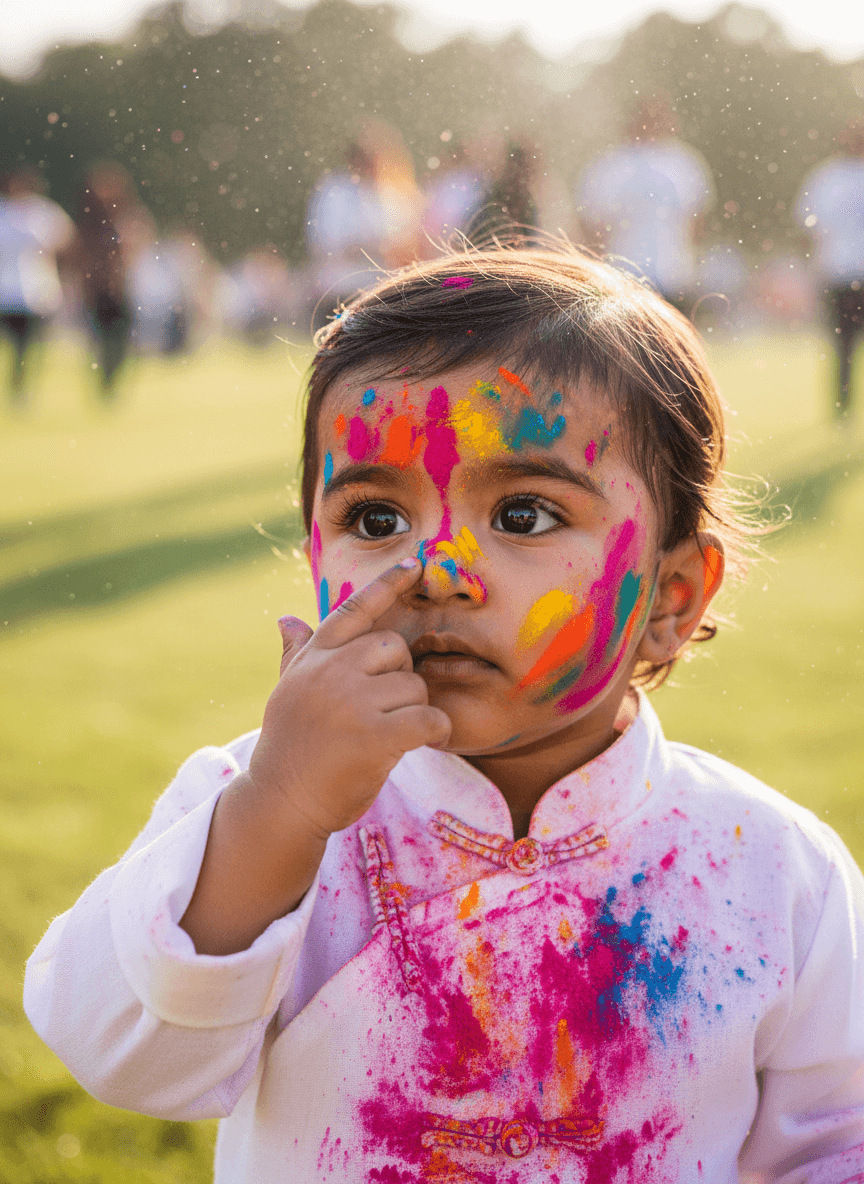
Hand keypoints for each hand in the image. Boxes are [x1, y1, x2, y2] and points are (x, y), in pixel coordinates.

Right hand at [248, 558, 451, 838]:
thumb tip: (286, 618)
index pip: (354, 609)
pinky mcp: (375, 736)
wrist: (281, 803)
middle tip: (383, 710)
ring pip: (414, 686)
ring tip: (388, 734)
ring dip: (413, 711)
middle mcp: (331, 671)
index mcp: (313, 657)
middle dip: (398, 678)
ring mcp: (351, 702)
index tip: (416, 564)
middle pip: (395, 648)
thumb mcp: (289, 693)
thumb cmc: (291, 749)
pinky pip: (428, 718)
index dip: (387, 584)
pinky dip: (435, 731)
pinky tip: (423, 743)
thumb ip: (297, 654)